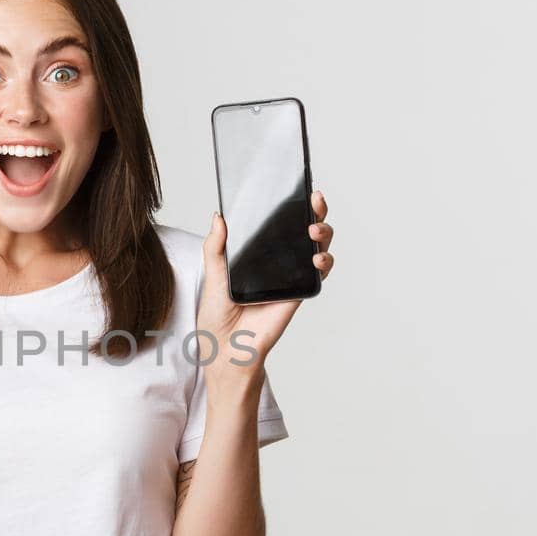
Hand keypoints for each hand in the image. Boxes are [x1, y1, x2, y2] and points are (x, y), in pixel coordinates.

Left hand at [197, 190, 334, 375]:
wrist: (226, 346)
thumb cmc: (218, 314)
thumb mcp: (212, 274)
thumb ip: (216, 247)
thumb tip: (219, 216)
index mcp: (258, 253)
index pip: (279, 223)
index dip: (292, 205)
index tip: (298, 188)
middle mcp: (278, 262)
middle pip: (304, 230)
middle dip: (315, 212)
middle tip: (314, 202)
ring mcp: (291, 276)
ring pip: (317, 247)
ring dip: (323, 233)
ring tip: (314, 231)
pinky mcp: (298, 293)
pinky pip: (318, 274)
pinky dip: (324, 263)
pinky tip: (317, 258)